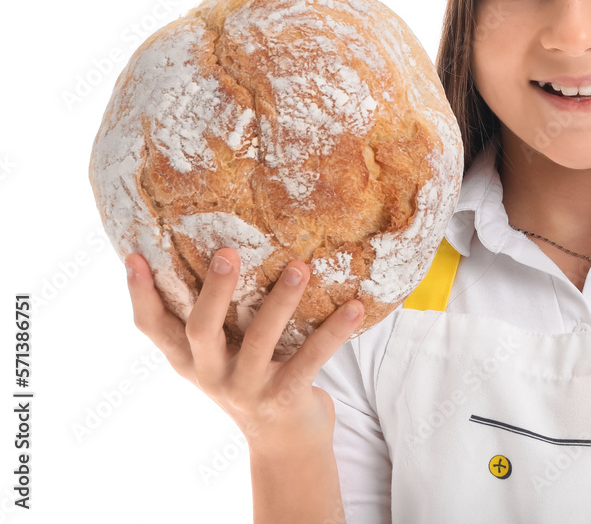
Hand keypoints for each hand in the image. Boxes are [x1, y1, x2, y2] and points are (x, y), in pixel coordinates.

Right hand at [125, 248, 364, 449]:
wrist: (285, 444)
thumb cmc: (252, 379)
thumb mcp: (222, 354)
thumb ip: (215, 316)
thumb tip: (219, 247)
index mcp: (190, 360)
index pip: (153, 327)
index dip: (140, 294)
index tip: (133, 256)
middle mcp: (211, 374)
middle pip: (201, 329)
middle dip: (214, 290)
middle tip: (228, 251)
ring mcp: (247, 388)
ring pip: (260, 340)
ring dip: (282, 301)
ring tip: (300, 267)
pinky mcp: (284, 397)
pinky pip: (311, 359)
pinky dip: (334, 331)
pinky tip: (354, 307)